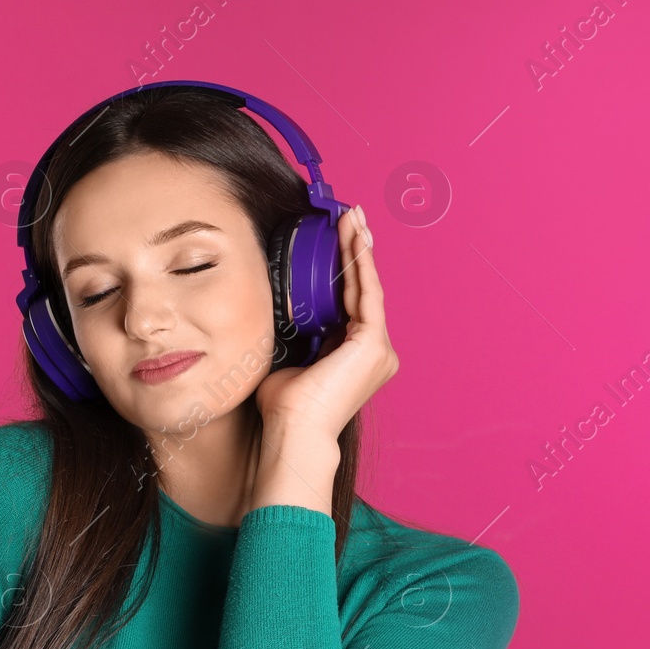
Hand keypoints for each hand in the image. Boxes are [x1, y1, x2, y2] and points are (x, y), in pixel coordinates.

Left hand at [254, 203, 399, 444]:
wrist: (293, 431)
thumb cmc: (285, 407)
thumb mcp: (287, 359)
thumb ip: (291, 335)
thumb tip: (272, 310)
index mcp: (356, 356)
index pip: (352, 302)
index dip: (347, 268)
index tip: (338, 238)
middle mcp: (374, 352)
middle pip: (364, 290)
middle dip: (357, 250)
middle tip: (351, 217)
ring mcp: (378, 349)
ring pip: (367, 287)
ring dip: (359, 249)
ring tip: (352, 218)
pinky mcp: (373, 344)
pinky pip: (366, 294)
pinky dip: (360, 264)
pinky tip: (353, 239)